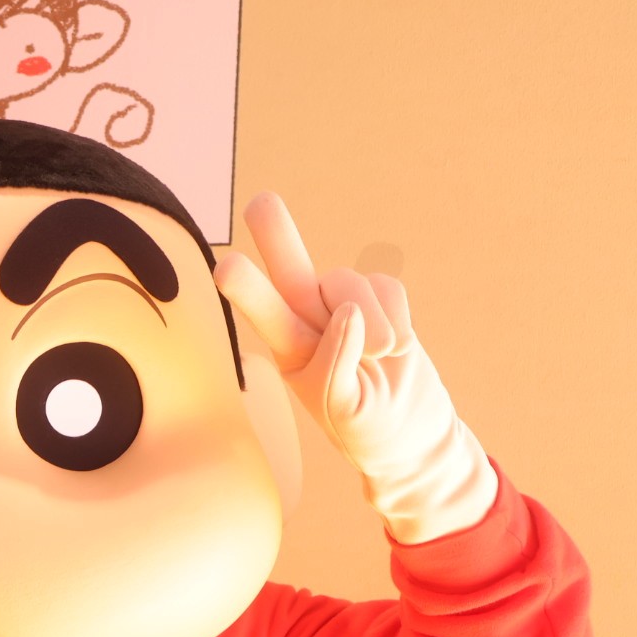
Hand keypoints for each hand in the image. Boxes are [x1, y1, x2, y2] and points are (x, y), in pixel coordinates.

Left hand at [213, 193, 496, 542]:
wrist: (410, 433)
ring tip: (380, 356)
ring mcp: (342, 305)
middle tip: (260, 203)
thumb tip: (349, 315)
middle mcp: (307, 320)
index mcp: (288, 350)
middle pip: (292, 272)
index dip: (248, 291)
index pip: (266, 316)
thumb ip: (339, 365)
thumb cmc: (365, 429)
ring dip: (375, 323)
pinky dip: (399, 316)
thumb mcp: (345, 411)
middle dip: (279, 237)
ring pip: (352, 284)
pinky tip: (396, 345)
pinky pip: (388, 287)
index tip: (225, 266)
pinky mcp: (379, 299)